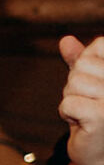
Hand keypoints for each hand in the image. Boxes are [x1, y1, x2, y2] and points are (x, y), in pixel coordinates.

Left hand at [59, 36, 103, 164]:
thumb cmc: (98, 115)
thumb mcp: (90, 83)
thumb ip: (81, 61)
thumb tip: (65, 40)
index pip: (97, 46)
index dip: (85, 64)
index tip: (94, 83)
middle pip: (81, 65)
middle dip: (75, 85)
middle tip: (89, 102)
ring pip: (73, 83)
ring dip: (72, 100)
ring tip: (86, 113)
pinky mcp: (101, 116)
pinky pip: (68, 103)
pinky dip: (67, 114)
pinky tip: (81, 124)